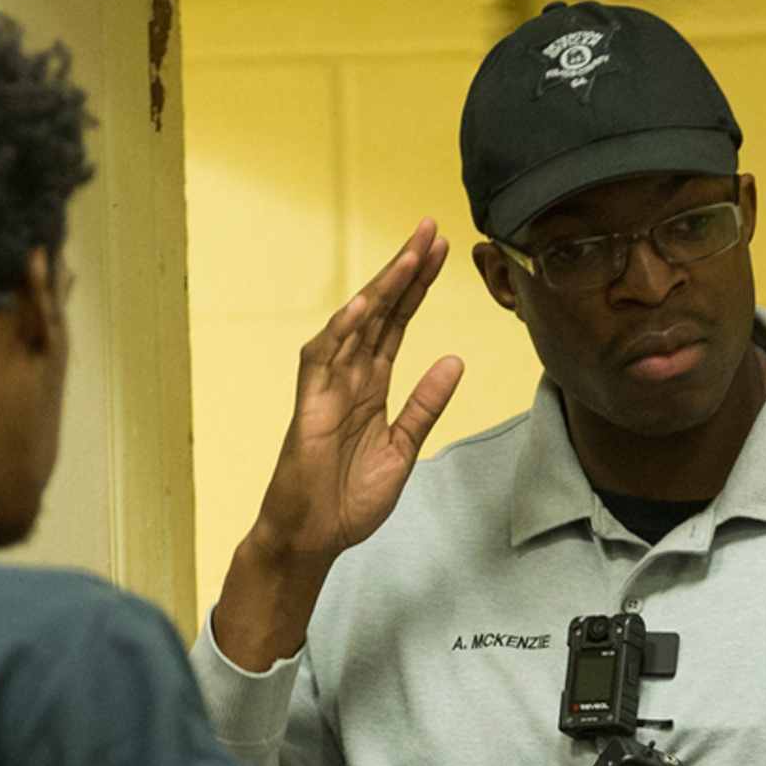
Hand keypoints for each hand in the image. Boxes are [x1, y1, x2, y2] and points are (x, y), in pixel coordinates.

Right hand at [258, 221, 466, 563]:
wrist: (315, 537)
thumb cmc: (349, 498)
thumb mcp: (403, 448)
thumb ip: (425, 405)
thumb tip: (455, 360)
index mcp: (372, 384)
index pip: (399, 323)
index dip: (419, 286)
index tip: (443, 251)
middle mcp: (349, 376)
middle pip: (380, 311)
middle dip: (405, 270)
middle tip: (429, 228)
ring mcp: (327, 387)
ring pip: (355, 324)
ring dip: (382, 287)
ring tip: (410, 253)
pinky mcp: (310, 406)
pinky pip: (323, 358)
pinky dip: (343, 329)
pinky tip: (366, 302)